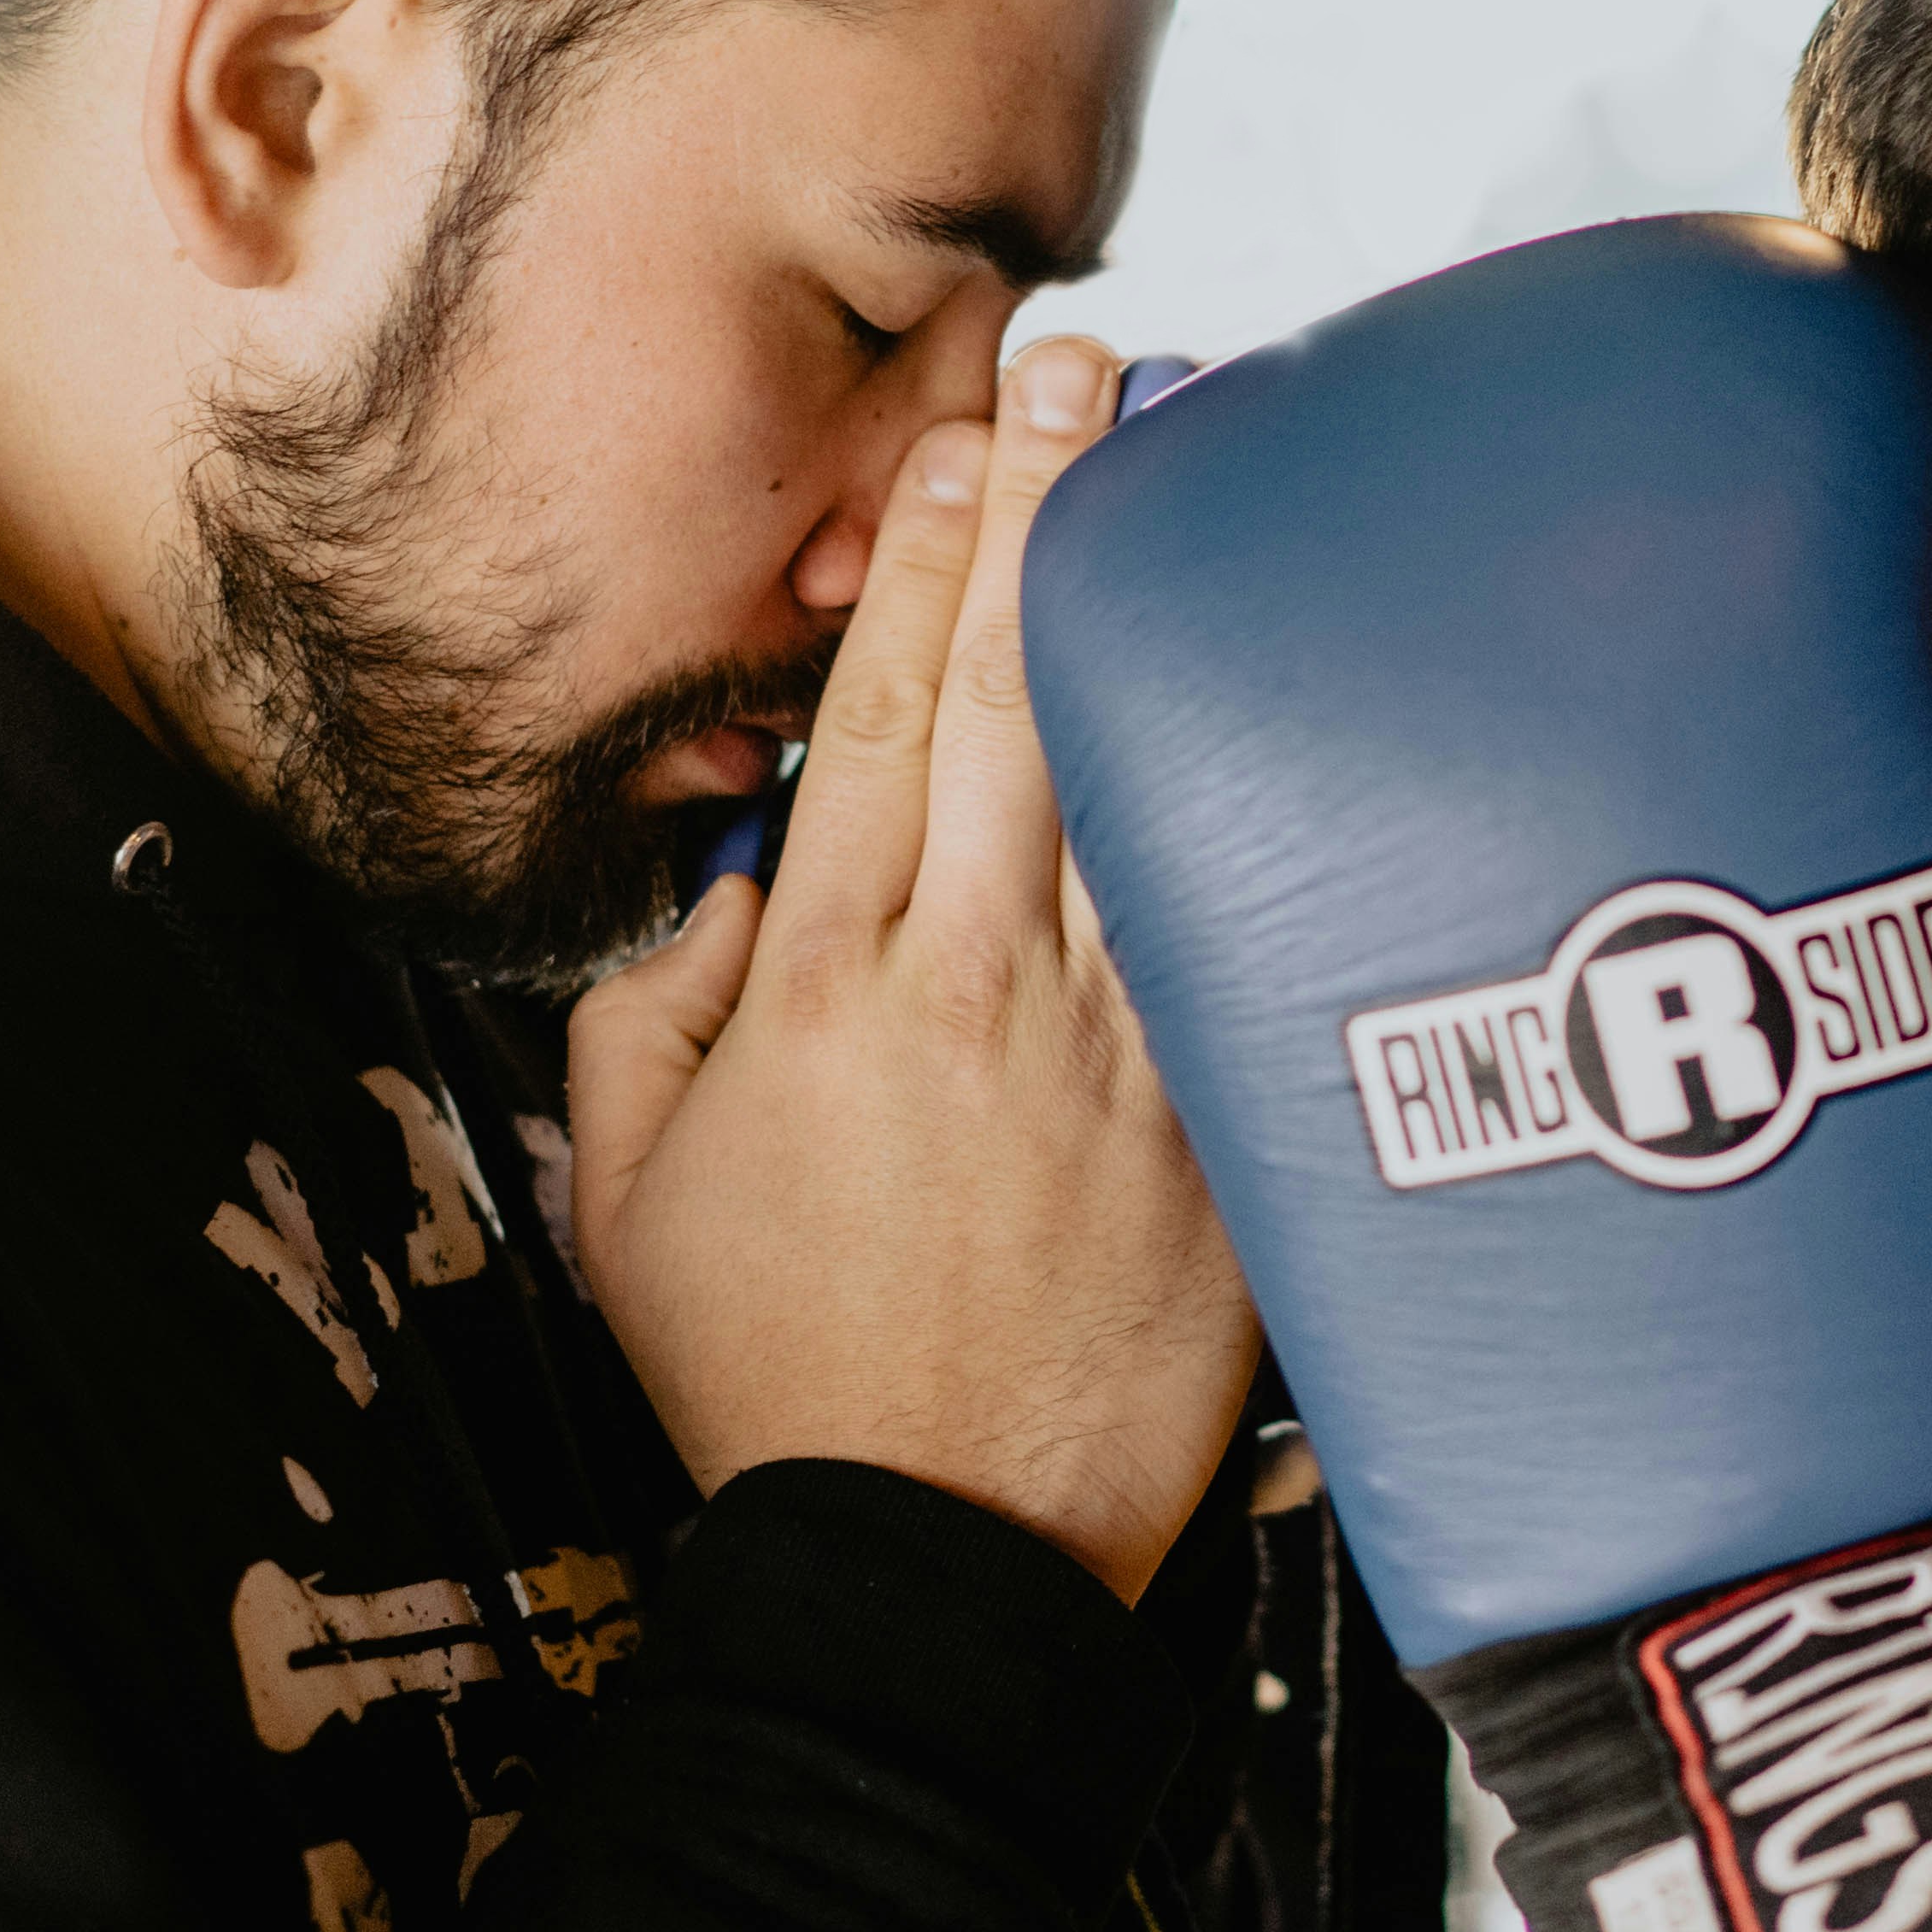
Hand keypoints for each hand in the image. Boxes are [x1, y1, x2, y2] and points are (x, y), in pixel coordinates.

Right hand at [564, 336, 1256, 1604]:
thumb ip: (652, 1014)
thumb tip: (725, 887)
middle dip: (1051, 516)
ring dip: (1164, 611)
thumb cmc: (779, 1383)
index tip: (958, 445)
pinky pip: (1240, 931)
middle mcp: (971, 984)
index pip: (879, 718)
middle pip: (1019, 698)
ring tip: (1202, 466)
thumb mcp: (633, 1193)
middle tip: (1092, 369)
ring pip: (1141, 779)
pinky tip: (1297, 689)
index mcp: (821, 985)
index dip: (921, 564)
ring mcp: (1111, 1047)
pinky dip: (1264, 799)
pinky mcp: (1215, 1121)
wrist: (933, 1562)